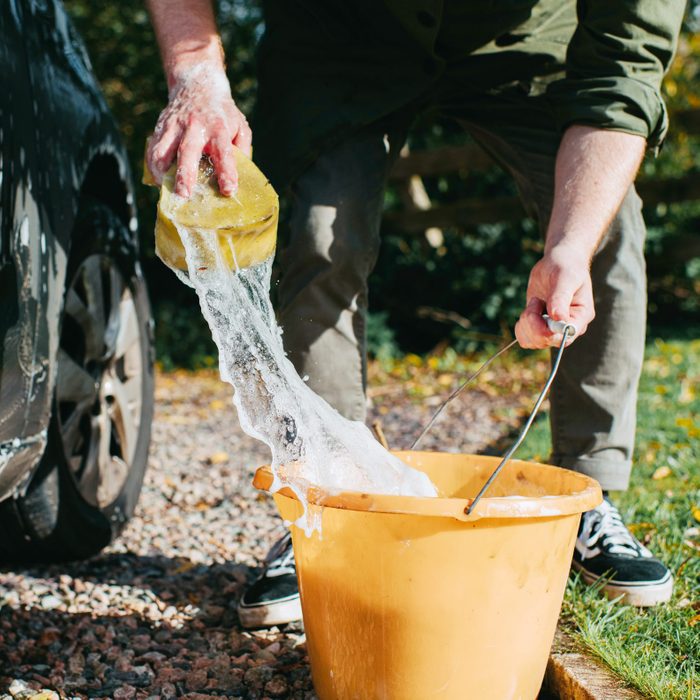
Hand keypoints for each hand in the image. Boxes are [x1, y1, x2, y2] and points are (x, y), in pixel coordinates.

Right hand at [146, 63, 251, 196]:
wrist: (197, 84)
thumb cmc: (222, 114)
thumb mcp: (240, 126)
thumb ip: (242, 149)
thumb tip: (239, 175)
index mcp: (218, 128)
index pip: (224, 152)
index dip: (226, 172)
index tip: (228, 190)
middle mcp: (195, 126)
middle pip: (187, 151)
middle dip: (185, 174)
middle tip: (184, 194)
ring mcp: (175, 126)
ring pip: (163, 151)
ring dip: (162, 172)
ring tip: (165, 188)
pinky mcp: (161, 127)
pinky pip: (152, 149)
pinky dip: (153, 166)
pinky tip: (158, 178)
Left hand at [515, 246, 594, 348]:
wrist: (559, 262)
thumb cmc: (567, 266)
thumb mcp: (566, 278)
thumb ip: (561, 298)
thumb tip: (558, 318)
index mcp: (580, 317)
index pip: (565, 336)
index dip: (548, 331)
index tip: (542, 312)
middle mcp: (567, 327)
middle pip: (546, 341)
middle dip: (534, 323)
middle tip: (536, 301)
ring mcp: (552, 328)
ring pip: (533, 342)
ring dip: (526, 323)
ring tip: (534, 303)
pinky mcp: (539, 326)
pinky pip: (525, 338)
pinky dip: (521, 327)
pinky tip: (528, 310)